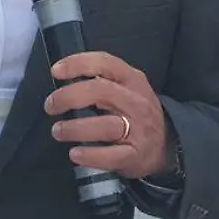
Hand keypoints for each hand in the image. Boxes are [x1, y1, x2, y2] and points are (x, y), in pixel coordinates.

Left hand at [44, 52, 171, 179]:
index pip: (105, 63)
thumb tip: (63, 78)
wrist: (168, 143)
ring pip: (105, 126)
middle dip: (69, 97)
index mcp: (132, 79)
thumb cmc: (135, 111)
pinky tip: (75, 154)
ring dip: (75, 129)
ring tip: (58, 131)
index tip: (56, 71)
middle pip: (100, 92)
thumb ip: (101, 80)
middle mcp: (136, 101)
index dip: (78, 63)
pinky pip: (111, 156)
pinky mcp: (135, 155)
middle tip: (50, 106)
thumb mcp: (126, 87)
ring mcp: (138, 129)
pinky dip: (90, 156)